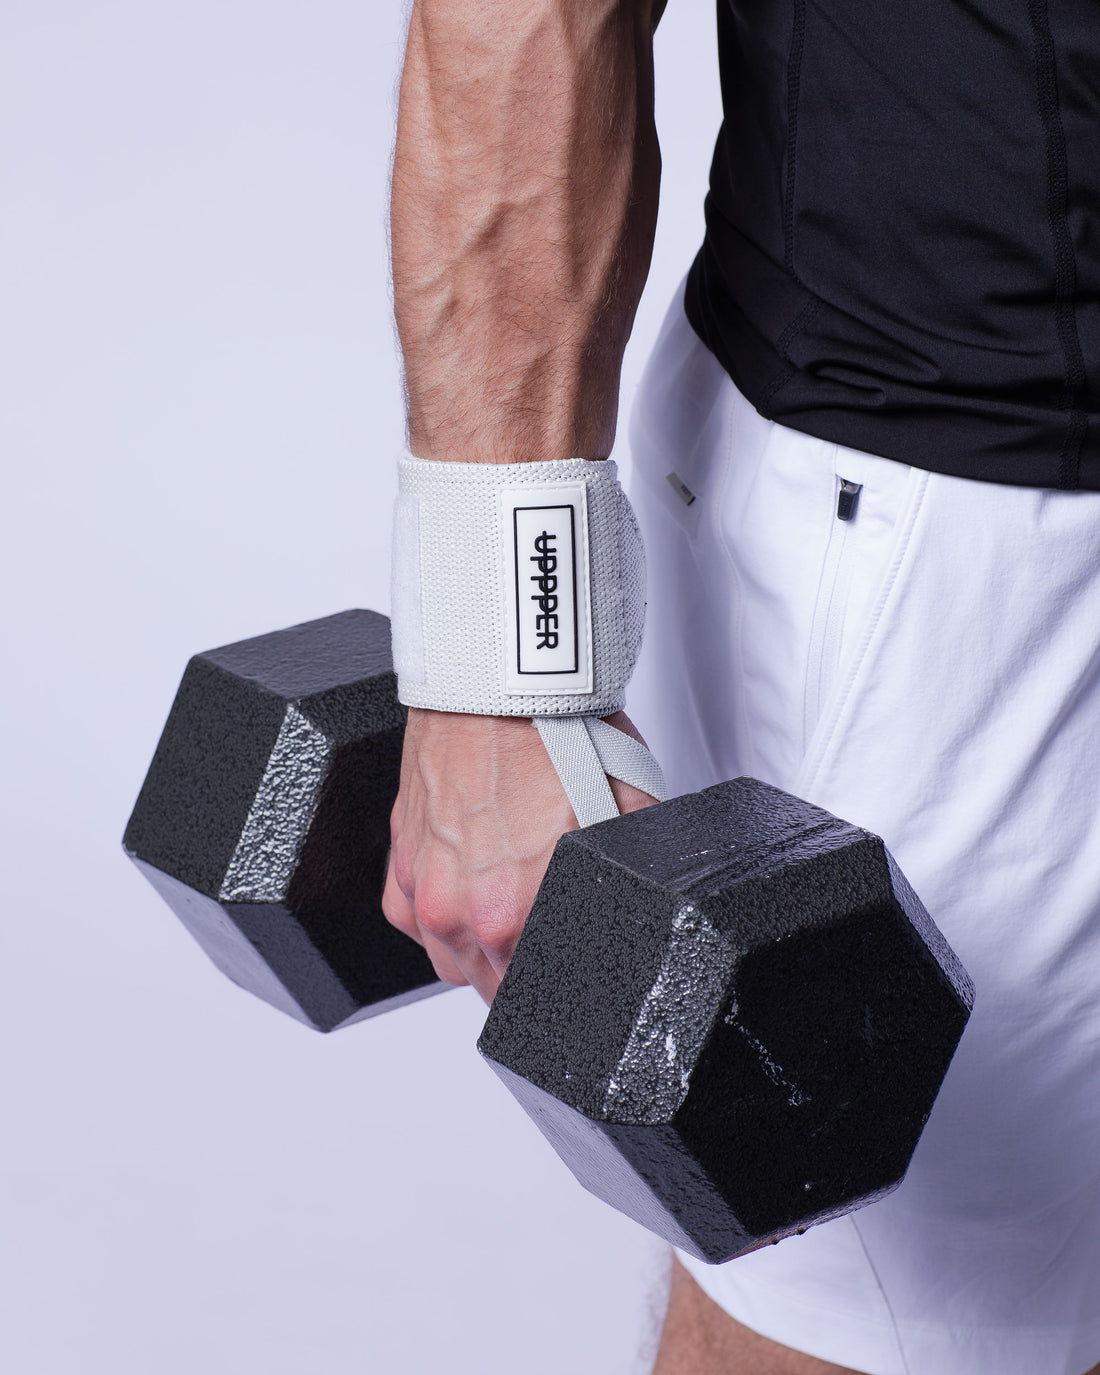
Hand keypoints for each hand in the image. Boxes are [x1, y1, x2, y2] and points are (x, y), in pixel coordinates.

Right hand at [382, 707, 656, 1001]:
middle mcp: (455, 909)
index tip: (577, 974)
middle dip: (524, 976)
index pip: (533, 999)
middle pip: (490, 988)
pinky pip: (416, 922)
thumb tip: (652, 911)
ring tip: (514, 913)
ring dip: (480, 953)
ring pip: (451, 961)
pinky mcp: (400, 858)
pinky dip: (442, 918)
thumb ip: (628, 874)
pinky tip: (473, 891)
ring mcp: (420, 885)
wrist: (501, 677)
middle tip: (554, 939)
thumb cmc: (558, 729)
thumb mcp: (628, 810)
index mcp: (509, 914)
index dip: (563, 992)